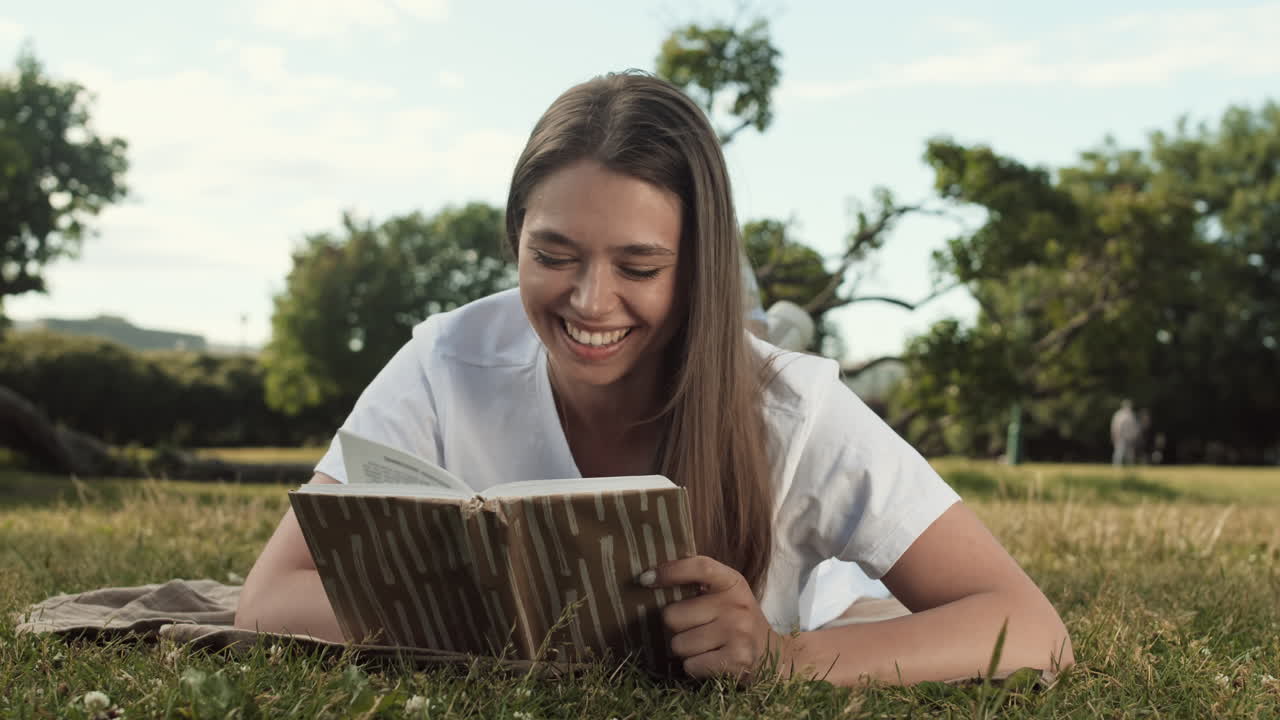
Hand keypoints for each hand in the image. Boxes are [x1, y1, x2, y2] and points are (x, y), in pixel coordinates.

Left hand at [640, 555, 788, 681]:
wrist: (775, 657)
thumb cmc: (736, 623)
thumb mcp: (725, 595)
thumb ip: (697, 584)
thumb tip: (648, 577)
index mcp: (732, 582)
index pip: (698, 566)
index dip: (669, 570)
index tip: (644, 579)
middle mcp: (736, 604)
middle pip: (672, 615)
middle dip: (677, 628)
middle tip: (696, 630)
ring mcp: (738, 632)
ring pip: (678, 644)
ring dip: (685, 651)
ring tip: (706, 648)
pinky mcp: (737, 659)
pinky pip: (690, 665)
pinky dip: (694, 668)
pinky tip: (712, 662)